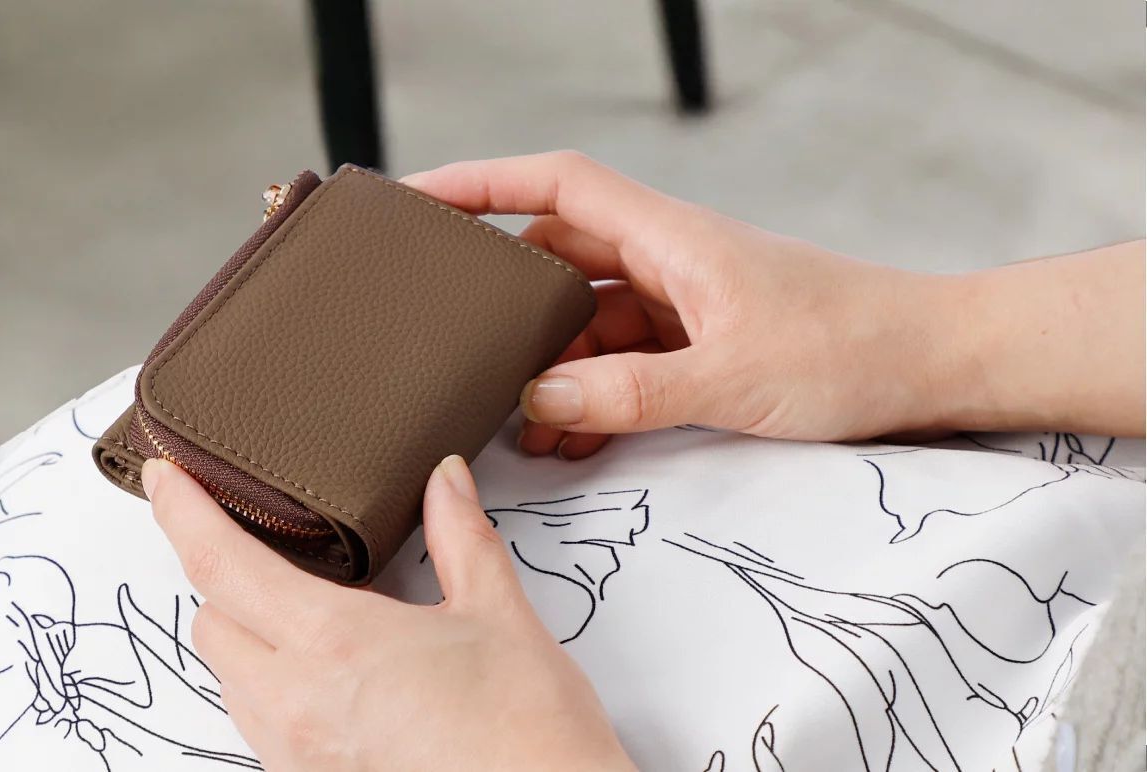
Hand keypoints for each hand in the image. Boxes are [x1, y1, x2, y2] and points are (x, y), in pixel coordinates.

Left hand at [145, 456, 633, 771]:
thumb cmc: (527, 733)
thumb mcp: (498, 615)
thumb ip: (460, 538)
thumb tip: (445, 484)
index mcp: (333, 643)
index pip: (220, 564)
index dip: (181, 511)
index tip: (164, 478)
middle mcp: (296, 703)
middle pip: (212, 621)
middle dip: (225, 578)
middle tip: (270, 551)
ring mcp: (297, 754)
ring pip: (231, 678)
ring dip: (250, 637)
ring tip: (314, 616)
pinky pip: (261, 724)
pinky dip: (276, 686)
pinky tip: (337, 676)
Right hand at [402, 151, 961, 455]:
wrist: (930, 367)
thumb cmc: (849, 348)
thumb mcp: (729, 378)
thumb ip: (626, 393)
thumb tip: (538, 399)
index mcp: (668, 236)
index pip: (552, 185)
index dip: (478, 183)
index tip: (414, 199)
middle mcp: (665, 259)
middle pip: (555, 258)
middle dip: (501, 301)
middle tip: (447, 340)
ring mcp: (681, 303)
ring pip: (585, 322)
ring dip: (547, 367)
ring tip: (508, 420)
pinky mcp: (698, 344)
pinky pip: (620, 363)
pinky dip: (588, 396)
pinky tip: (565, 439)